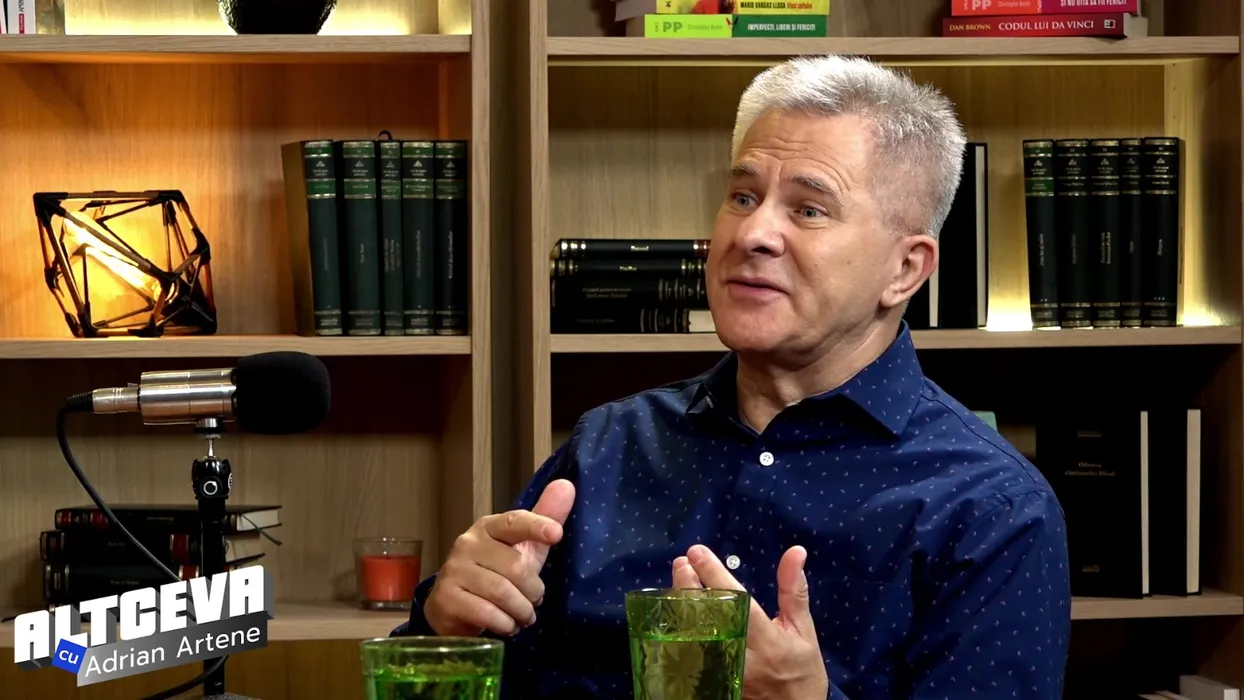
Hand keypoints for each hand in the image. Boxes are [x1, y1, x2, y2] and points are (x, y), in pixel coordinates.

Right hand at [424, 479, 575, 636]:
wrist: (453, 606)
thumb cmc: (495, 573)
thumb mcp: (524, 549)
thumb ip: (545, 519)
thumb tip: (567, 485)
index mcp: (489, 527)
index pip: (515, 522)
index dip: (536, 526)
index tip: (556, 534)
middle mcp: (468, 543)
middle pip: (515, 567)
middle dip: (533, 592)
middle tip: (534, 602)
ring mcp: (454, 569)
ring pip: (502, 592)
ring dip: (520, 611)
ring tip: (523, 616)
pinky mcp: (446, 597)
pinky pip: (485, 612)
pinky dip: (503, 624)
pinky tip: (507, 625)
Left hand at [673, 544, 828, 699]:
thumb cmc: (802, 671)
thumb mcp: (803, 630)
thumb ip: (793, 591)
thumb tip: (795, 552)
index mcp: (766, 640)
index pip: (736, 601)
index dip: (714, 574)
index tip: (698, 552)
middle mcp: (741, 656)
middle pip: (706, 617)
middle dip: (689, 586)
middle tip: (681, 562)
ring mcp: (723, 671)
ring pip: (693, 634)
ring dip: (681, 606)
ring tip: (677, 579)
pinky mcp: (711, 682)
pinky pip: (690, 652)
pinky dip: (682, 629)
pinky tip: (676, 612)